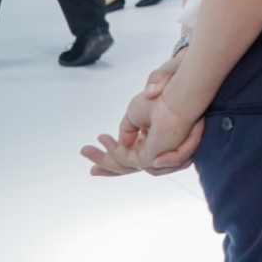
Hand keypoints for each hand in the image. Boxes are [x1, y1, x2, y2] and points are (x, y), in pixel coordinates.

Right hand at [80, 56, 201, 176]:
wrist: (176, 93)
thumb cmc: (162, 97)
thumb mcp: (136, 114)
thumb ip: (128, 131)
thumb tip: (122, 143)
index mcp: (155, 140)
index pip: (134, 155)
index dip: (112, 158)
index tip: (90, 154)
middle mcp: (159, 150)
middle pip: (129, 166)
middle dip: (106, 165)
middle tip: (88, 168)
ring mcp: (158, 155)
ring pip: (127, 167)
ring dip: (105, 160)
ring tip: (85, 149)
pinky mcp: (156, 156)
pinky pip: (130, 161)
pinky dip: (114, 151)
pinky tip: (103, 139)